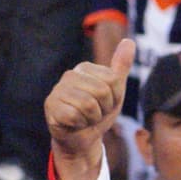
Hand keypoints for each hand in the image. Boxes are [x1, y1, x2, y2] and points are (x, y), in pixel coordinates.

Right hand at [45, 38, 134, 165]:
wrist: (84, 137)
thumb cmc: (100, 112)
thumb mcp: (116, 90)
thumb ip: (121, 67)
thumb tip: (130, 41)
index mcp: (85, 68)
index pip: (113, 80)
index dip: (114, 97)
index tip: (106, 102)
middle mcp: (69, 75)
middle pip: (102, 92)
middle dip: (104, 108)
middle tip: (96, 112)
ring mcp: (57, 90)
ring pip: (88, 105)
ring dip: (92, 118)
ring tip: (86, 117)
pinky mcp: (50, 106)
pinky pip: (74, 116)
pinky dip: (80, 124)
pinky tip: (74, 123)